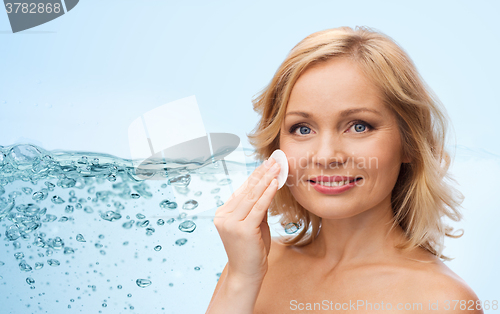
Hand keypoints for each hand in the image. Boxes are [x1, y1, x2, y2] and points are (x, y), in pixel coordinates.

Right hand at [213, 157, 279, 283]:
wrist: (246, 275)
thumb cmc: (251, 251)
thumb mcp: (254, 225)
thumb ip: (257, 208)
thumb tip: (268, 188)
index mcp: (223, 214)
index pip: (241, 191)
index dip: (255, 176)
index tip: (266, 164)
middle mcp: (223, 216)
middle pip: (246, 190)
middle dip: (262, 174)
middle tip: (274, 160)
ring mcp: (231, 223)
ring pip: (252, 196)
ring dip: (266, 180)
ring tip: (277, 167)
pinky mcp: (241, 229)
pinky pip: (258, 207)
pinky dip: (267, 194)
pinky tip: (275, 183)